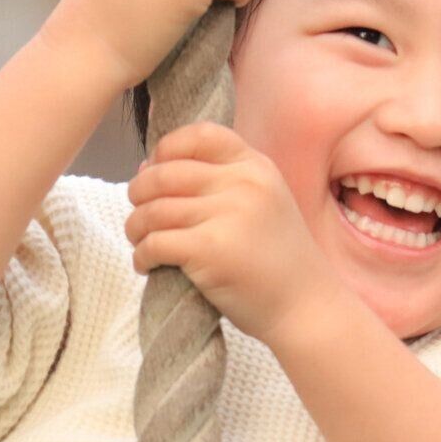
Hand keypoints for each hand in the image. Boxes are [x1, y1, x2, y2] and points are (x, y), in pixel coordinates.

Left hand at [126, 122, 341, 347]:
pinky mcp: (210, 249)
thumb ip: (218, 180)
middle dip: (139, 193)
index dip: (166, 149)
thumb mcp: (263, 201)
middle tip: (140, 216)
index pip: (200, 135)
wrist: (305, 306)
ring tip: (140, 242)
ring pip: (152, 210)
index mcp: (256, 166)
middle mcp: (243, 183)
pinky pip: (154, 243)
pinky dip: (141, 256)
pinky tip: (147, 265)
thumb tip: (147, 169)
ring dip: (135, 228)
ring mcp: (227, 215)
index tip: (155, 173)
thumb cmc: (277, 259)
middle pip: (164, 173)